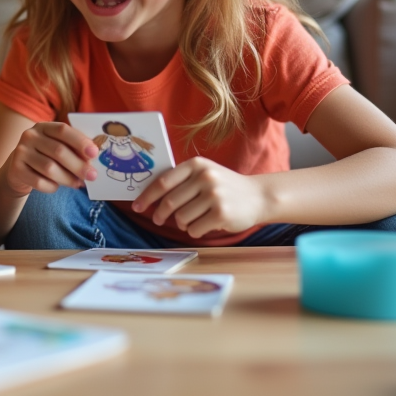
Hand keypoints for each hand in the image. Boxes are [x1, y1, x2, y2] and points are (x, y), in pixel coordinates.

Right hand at [2, 122, 98, 197]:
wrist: (19, 170)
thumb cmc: (46, 157)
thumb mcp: (57, 147)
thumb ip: (73, 149)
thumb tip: (92, 160)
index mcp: (44, 126)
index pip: (63, 130)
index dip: (80, 141)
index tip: (94, 153)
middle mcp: (30, 136)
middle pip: (58, 151)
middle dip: (78, 165)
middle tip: (92, 176)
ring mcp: (21, 152)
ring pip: (49, 168)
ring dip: (68, 178)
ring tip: (78, 184)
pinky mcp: (16, 169)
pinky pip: (39, 182)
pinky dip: (52, 187)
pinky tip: (56, 186)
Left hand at [131, 157, 269, 238]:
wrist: (259, 196)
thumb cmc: (224, 187)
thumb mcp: (204, 174)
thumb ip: (181, 180)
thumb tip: (148, 195)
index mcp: (196, 164)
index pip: (163, 182)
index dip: (147, 196)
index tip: (136, 206)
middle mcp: (205, 177)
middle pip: (169, 202)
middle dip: (160, 214)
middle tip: (157, 220)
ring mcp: (214, 195)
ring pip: (181, 218)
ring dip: (182, 224)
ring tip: (193, 219)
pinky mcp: (221, 214)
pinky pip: (194, 229)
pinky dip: (194, 231)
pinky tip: (205, 224)